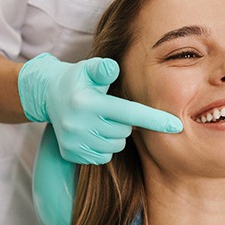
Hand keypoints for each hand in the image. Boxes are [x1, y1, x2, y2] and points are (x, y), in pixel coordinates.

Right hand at [18, 53, 182, 163]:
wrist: (47, 96)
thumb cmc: (78, 79)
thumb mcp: (88, 68)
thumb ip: (103, 68)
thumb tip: (113, 67)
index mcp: (87, 103)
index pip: (129, 113)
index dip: (155, 120)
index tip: (177, 126)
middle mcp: (79, 125)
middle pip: (124, 132)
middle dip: (125, 122)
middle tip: (111, 109)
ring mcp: (74, 142)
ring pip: (115, 146)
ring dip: (114, 135)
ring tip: (100, 120)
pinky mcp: (71, 154)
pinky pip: (103, 157)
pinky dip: (103, 146)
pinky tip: (93, 132)